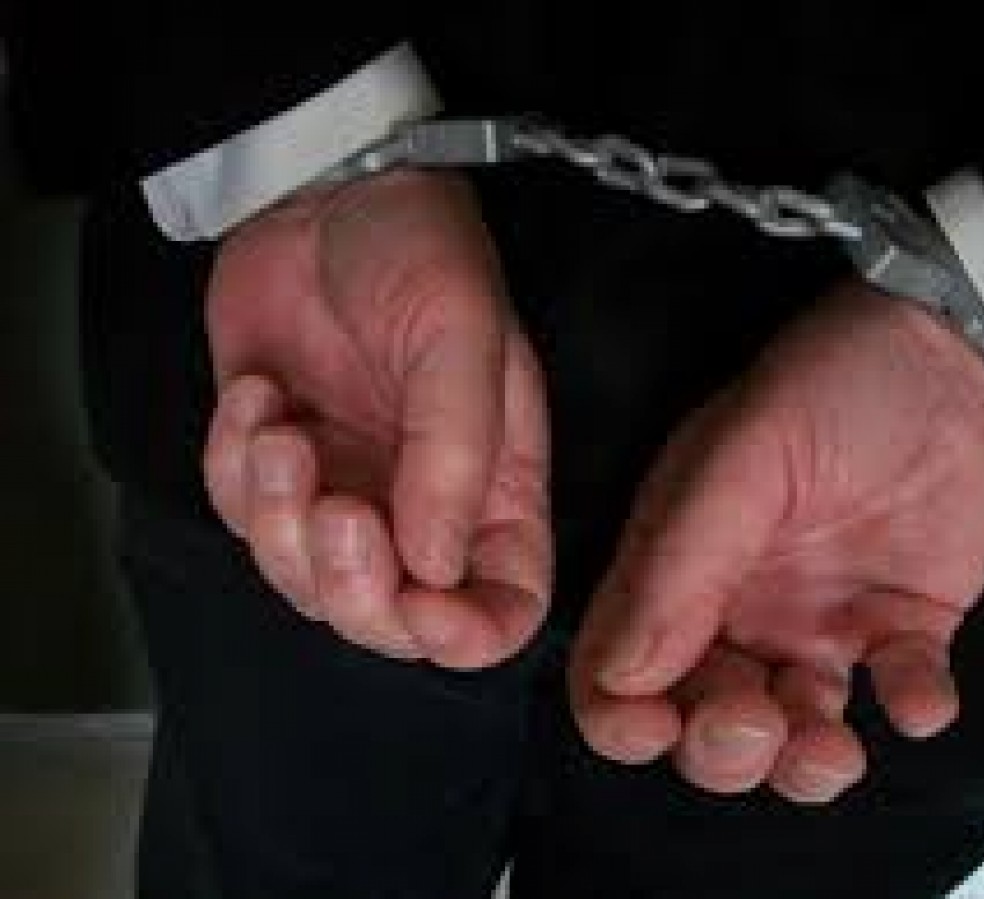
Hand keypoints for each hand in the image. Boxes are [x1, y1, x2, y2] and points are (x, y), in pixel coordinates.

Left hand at [203, 170, 549, 668]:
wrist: (320, 190)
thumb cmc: (415, 251)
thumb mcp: (459, 334)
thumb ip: (456, 453)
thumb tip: (434, 566)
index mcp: (496, 488)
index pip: (503, 608)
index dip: (467, 634)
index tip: (421, 601)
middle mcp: (425, 508)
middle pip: (392, 620)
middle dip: (352, 589)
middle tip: (333, 508)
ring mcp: (348, 491)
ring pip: (305, 583)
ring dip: (278, 521)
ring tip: (280, 431)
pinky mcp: (275, 469)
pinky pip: (240, 519)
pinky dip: (233, 468)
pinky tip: (256, 396)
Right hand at [570, 281, 983, 801]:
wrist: (960, 353)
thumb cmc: (834, 385)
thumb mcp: (742, 457)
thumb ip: (682, 565)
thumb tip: (624, 679)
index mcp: (676, 566)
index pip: (617, 668)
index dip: (622, 717)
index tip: (658, 727)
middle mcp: (737, 609)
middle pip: (700, 722)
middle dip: (721, 749)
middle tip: (759, 719)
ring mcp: (821, 624)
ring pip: (793, 735)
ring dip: (806, 763)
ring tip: (838, 745)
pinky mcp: (903, 628)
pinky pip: (899, 696)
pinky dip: (912, 708)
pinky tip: (919, 687)